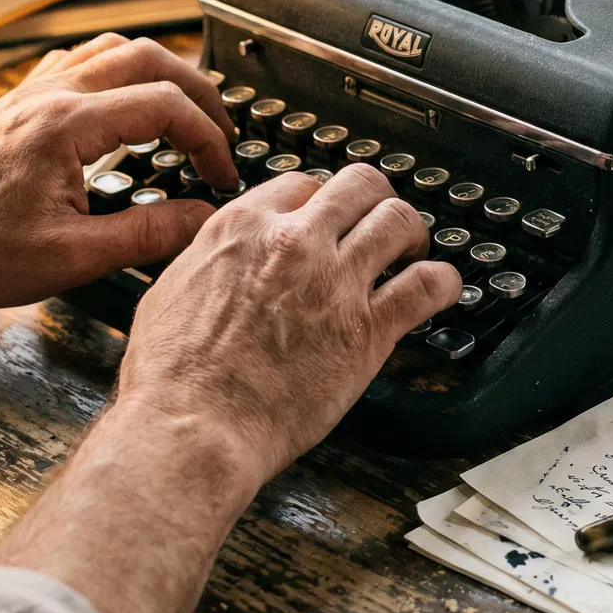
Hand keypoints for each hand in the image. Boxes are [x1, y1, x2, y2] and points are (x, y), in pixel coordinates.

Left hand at [0, 34, 240, 308]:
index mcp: (65, 125)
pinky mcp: (18, 101)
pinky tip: (125, 109)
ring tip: (185, 114)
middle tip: (220, 134)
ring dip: (160, 73)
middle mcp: (49, 94)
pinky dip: (118, 73)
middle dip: (197, 92)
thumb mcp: (71, 258)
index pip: (164, 105)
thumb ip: (146, 235)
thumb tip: (203, 220)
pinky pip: (79, 60)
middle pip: (148, 57)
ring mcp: (31, 92)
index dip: (208, 139)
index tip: (221, 176)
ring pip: (113, 48)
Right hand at [113, 163, 462, 483]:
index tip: (328, 220)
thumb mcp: (168, 293)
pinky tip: (443, 288)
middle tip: (377, 222)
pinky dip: (443, 281)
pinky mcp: (367, 330)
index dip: (320, 201)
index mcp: (242, 228)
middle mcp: (294, 242)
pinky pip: (426, 286)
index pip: (300, 185)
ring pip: (398, 222)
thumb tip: (216, 259)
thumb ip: (206, 263)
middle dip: (374, 199)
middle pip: (359, 184)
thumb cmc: (171, 378)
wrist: (193, 427)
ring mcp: (335, 283)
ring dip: (413, 232)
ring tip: (414, 250)